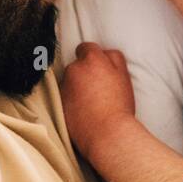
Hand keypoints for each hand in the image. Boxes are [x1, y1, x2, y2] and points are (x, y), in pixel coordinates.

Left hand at [61, 42, 136, 161]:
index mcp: (92, 59)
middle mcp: (74, 69)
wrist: (106, 133)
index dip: (93, 56)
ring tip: (92, 102)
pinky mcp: (58, 102)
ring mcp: (64, 86)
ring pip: (70, 81)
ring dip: (77, 86)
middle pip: (77, 65)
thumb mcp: (124, 76)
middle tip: (99, 88)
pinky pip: (65, 96)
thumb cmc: (119, 105)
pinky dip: (71, 100)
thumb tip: (105, 52)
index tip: (98, 67)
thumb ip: (114, 58)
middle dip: (85, 72)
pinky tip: (84, 110)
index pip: (86, 47)